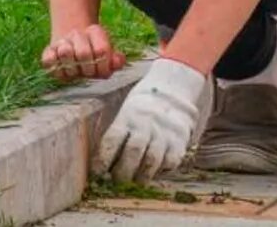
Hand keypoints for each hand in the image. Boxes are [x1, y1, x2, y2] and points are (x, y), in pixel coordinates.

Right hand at [41, 24, 125, 81]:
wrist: (73, 47)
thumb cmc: (93, 57)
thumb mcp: (107, 58)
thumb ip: (116, 61)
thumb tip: (117, 61)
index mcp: (94, 32)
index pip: (102, 51)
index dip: (104, 67)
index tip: (102, 71)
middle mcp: (76, 33)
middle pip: (83, 53)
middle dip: (88, 69)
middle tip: (88, 72)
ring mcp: (61, 42)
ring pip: (65, 53)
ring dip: (73, 68)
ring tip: (77, 70)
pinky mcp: (48, 52)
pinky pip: (49, 60)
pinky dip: (57, 68)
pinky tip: (64, 70)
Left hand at [96, 57, 205, 182]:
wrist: (171, 95)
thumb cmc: (139, 115)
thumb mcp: (124, 118)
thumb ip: (116, 141)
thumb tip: (102, 172)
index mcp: (127, 118)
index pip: (113, 139)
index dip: (103, 159)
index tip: (97, 173)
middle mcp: (146, 124)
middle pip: (133, 151)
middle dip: (123, 172)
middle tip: (117, 181)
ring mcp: (164, 132)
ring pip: (152, 159)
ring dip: (141, 176)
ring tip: (136, 181)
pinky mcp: (179, 141)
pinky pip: (170, 161)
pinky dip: (161, 171)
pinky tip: (155, 172)